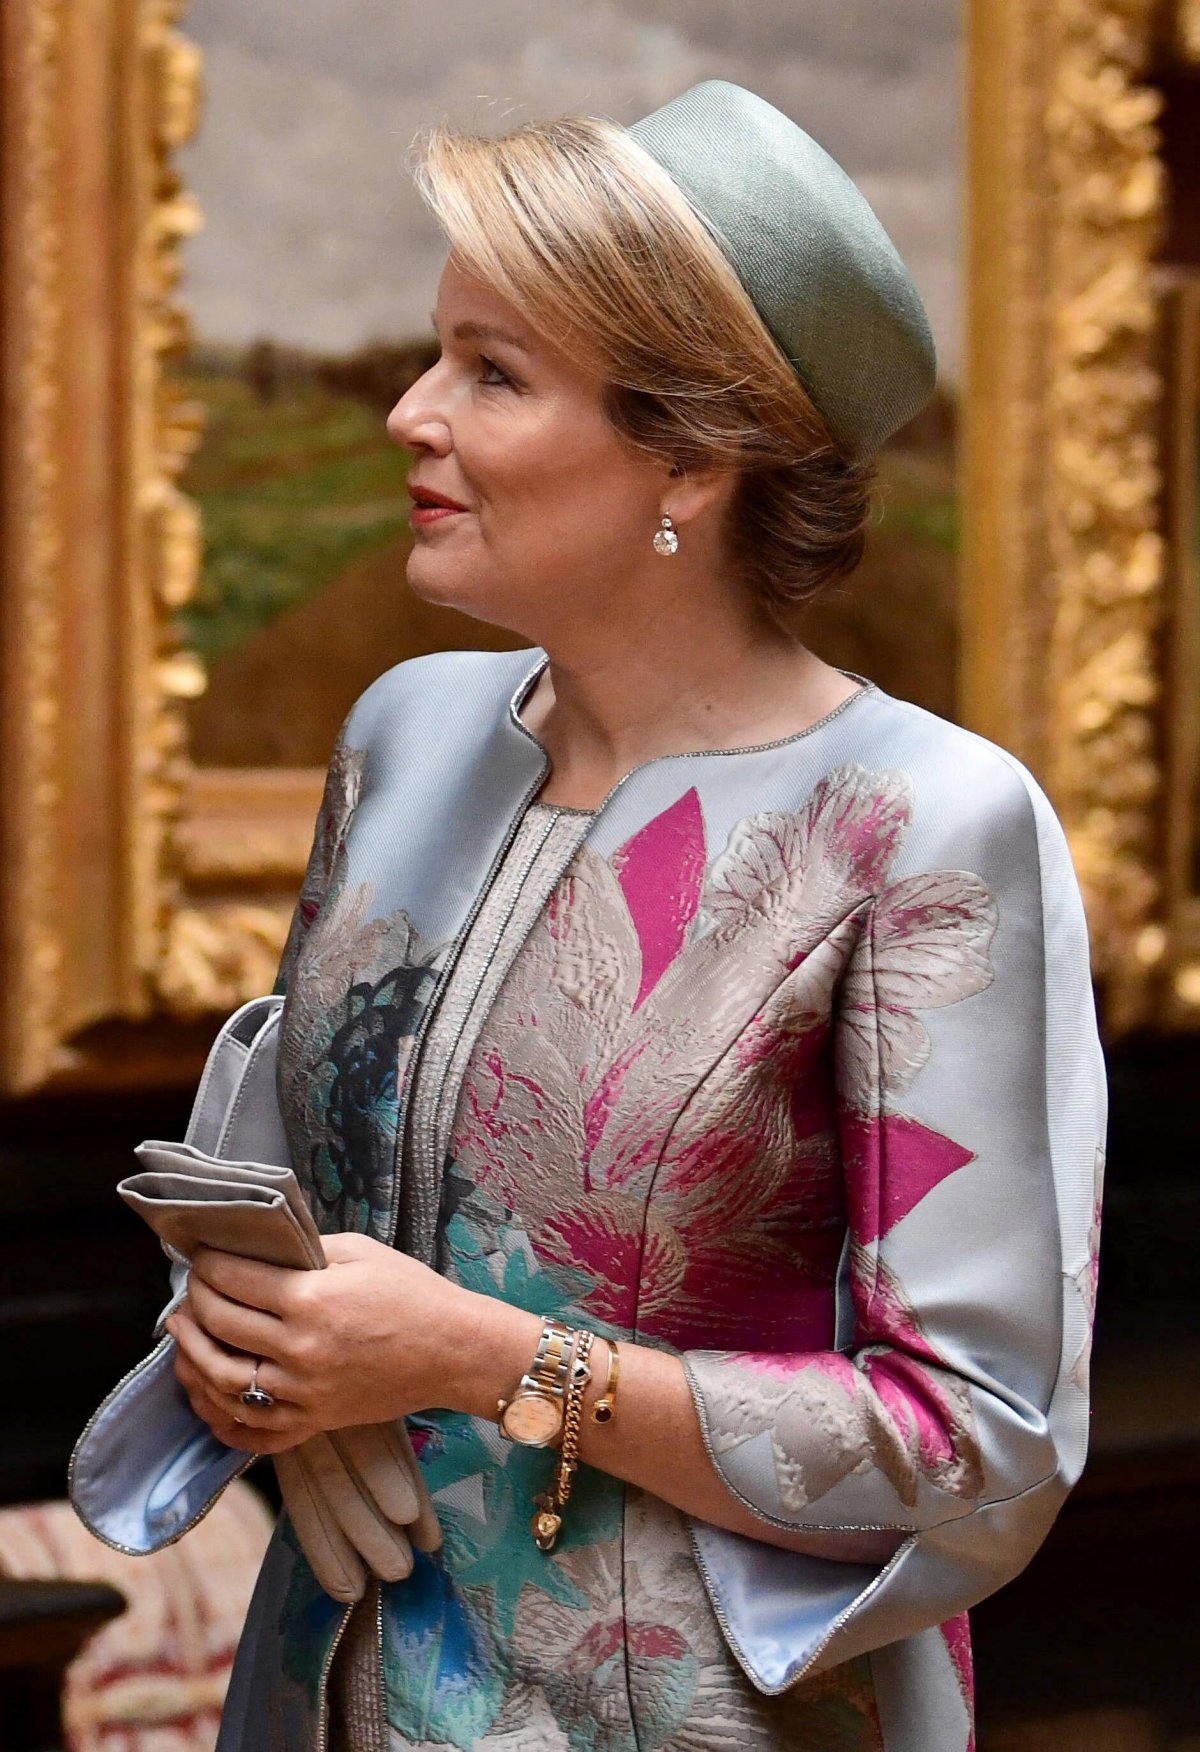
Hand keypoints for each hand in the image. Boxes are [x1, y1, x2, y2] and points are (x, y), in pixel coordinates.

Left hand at [163, 1233, 486, 1451]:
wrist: (452, 1350)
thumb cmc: (411, 1293)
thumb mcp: (359, 1253)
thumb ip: (304, 1250)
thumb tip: (258, 1249)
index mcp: (311, 1301)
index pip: (235, 1279)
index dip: (209, 1264)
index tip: (201, 1255)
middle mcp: (300, 1351)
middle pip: (221, 1325)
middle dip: (196, 1301)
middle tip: (192, 1288)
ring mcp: (304, 1393)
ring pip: (223, 1381)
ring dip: (192, 1356)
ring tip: (182, 1335)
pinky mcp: (313, 1421)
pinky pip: (252, 1430)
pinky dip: (220, 1416)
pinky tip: (206, 1393)